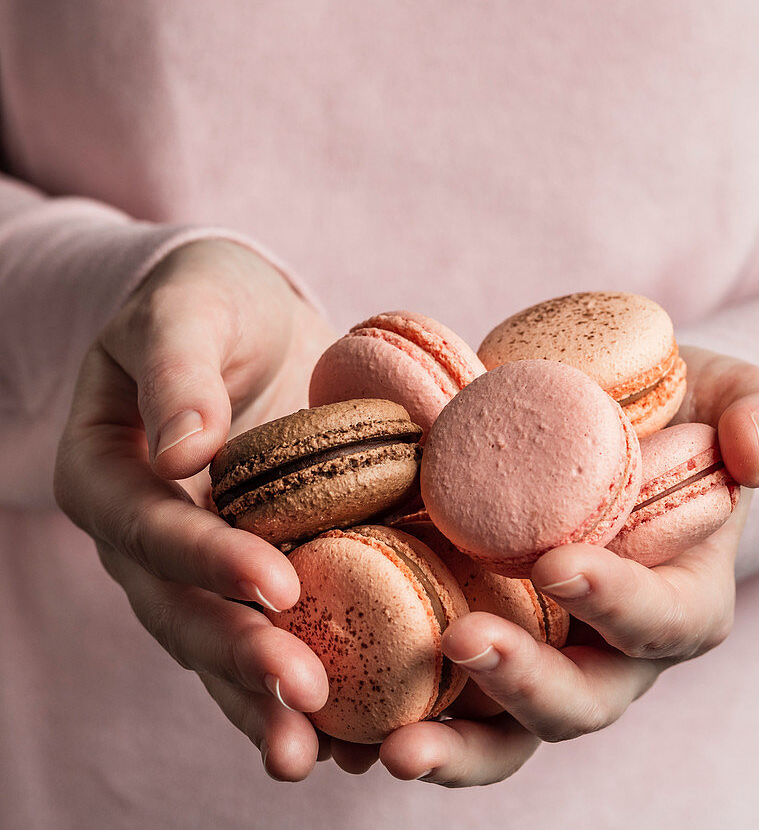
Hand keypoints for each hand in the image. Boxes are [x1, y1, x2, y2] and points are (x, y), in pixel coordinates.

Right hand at [54, 238, 337, 780]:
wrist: (240, 316)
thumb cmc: (204, 299)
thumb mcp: (185, 310)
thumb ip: (176, 372)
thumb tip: (180, 450)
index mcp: (105, 472)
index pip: (149, 528)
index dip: (206, 561)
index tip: (276, 584)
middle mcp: (145, 533)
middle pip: (180, 611)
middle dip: (240, 658)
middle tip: (305, 698)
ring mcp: (197, 560)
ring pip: (221, 643)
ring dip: (267, 700)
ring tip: (322, 754)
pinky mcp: (255, 564)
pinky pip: (272, 630)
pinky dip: (311, 676)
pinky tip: (357, 731)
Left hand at [349, 346, 758, 786]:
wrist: (609, 415)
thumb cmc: (684, 409)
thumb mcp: (740, 396)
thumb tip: (754, 455)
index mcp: (677, 599)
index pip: (660, 620)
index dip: (618, 603)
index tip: (561, 565)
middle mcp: (606, 644)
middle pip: (576, 700)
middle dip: (523, 685)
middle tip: (463, 646)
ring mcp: (536, 645)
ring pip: (503, 724)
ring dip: (452, 739)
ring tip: (393, 743)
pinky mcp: (473, 625)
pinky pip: (439, 687)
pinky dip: (396, 706)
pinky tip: (343, 716)